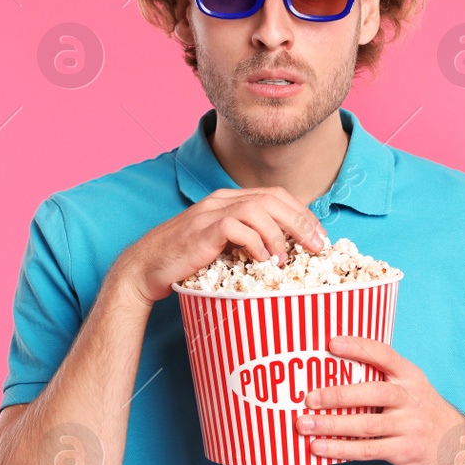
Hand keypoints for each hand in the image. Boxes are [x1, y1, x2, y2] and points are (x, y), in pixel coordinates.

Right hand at [113, 186, 328, 305]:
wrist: (145, 268)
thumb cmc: (185, 262)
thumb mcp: (222, 247)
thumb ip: (247, 241)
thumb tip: (283, 253)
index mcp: (229, 200)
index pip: (276, 196)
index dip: (302, 214)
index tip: (319, 237)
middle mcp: (222, 200)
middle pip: (273, 199)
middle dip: (301, 222)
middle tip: (316, 246)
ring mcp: (210, 212)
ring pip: (259, 209)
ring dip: (280, 235)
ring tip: (286, 259)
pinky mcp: (202, 230)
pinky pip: (238, 227)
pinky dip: (256, 244)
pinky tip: (263, 262)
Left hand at [296, 336, 464, 464]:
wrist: (461, 448)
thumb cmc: (425, 413)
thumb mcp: (414, 389)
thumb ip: (383, 380)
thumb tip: (333, 374)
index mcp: (410, 376)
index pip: (384, 355)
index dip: (358, 348)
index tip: (331, 343)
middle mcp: (411, 399)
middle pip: (372, 393)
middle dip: (338, 394)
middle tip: (309, 398)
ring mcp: (409, 426)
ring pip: (366, 425)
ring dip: (332, 425)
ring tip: (304, 425)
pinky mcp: (405, 450)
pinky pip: (368, 450)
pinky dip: (341, 449)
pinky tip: (319, 449)